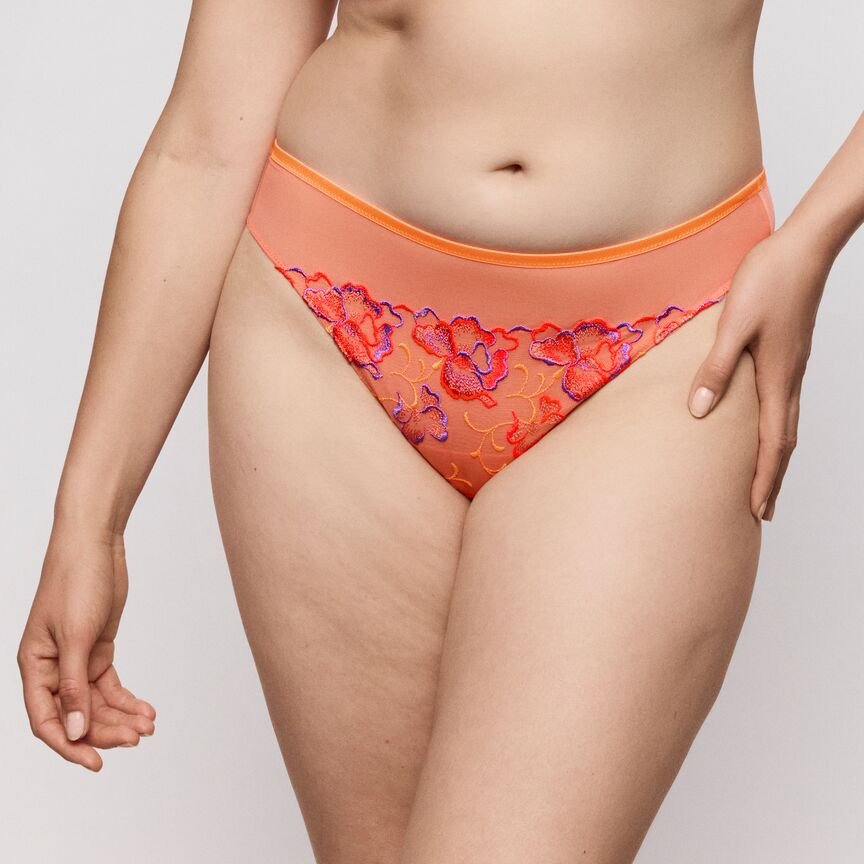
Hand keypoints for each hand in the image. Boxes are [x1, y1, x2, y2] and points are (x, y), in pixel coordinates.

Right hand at [17, 523, 155, 770]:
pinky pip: (109, 685)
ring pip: (96, 702)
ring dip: (121, 716)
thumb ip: (75, 685)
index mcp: (34, 666)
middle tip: (137, 739)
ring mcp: (76, 659)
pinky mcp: (97, 649)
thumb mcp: (76, 635)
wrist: (95, 545)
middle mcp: (53, 668)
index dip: (68, 745)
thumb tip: (75, 730)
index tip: (95, 763)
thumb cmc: (76, 581)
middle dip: (106, 730)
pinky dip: (127, 699)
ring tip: (148, 726)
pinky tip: (146, 710)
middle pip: (77, 714)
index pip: (45, 720)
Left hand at [687, 223, 830, 520]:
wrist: (803, 247)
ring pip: (785, 424)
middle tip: (763, 510)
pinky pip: (782, 404)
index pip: (774, 443)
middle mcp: (789, 378)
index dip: (765, 479)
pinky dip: (774, 429)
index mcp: (778, 378)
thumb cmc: (768, 280)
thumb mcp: (733, 326)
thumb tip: (699, 411)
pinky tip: (761, 427)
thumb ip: (716, 369)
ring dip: (774, 456)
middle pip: (784, 442)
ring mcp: (791, 366)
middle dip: (773, 478)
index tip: (758, 511)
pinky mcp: (787, 353)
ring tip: (762, 479)